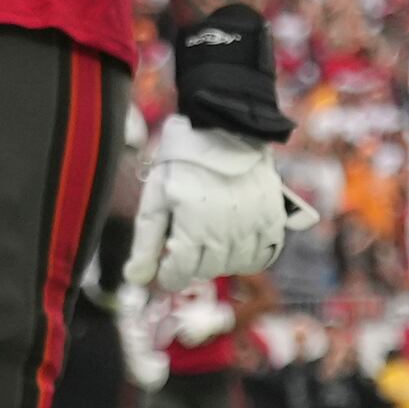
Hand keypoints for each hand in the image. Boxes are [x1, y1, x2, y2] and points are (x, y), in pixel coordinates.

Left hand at [125, 116, 319, 289]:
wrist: (223, 128)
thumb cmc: (182, 163)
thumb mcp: (155, 198)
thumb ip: (145, 241)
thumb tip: (135, 279)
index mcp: (191, 227)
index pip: (179, 273)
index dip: (168, 277)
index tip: (165, 271)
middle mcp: (225, 232)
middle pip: (206, 270)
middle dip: (191, 265)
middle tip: (186, 248)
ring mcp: (252, 225)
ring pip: (235, 266)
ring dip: (219, 261)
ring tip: (209, 242)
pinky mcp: (273, 217)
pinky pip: (265, 254)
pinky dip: (249, 256)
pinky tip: (236, 244)